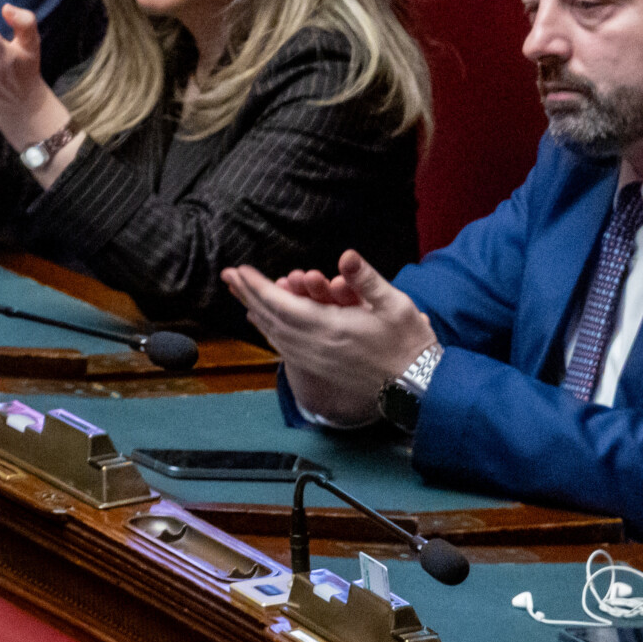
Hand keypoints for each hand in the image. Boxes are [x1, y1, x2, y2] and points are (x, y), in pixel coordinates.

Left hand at [222, 251, 436, 423]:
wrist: (414, 386)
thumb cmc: (408, 342)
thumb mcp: (395, 304)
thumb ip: (367, 280)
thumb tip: (347, 255)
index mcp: (330, 328)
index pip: (282, 305)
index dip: (258, 287)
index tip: (240, 271)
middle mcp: (314, 346)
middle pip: (270, 317)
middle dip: (247, 294)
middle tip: (228, 275)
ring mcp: (313, 359)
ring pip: (273, 333)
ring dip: (254, 310)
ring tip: (240, 293)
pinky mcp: (316, 367)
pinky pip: (283, 345)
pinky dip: (268, 329)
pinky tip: (262, 321)